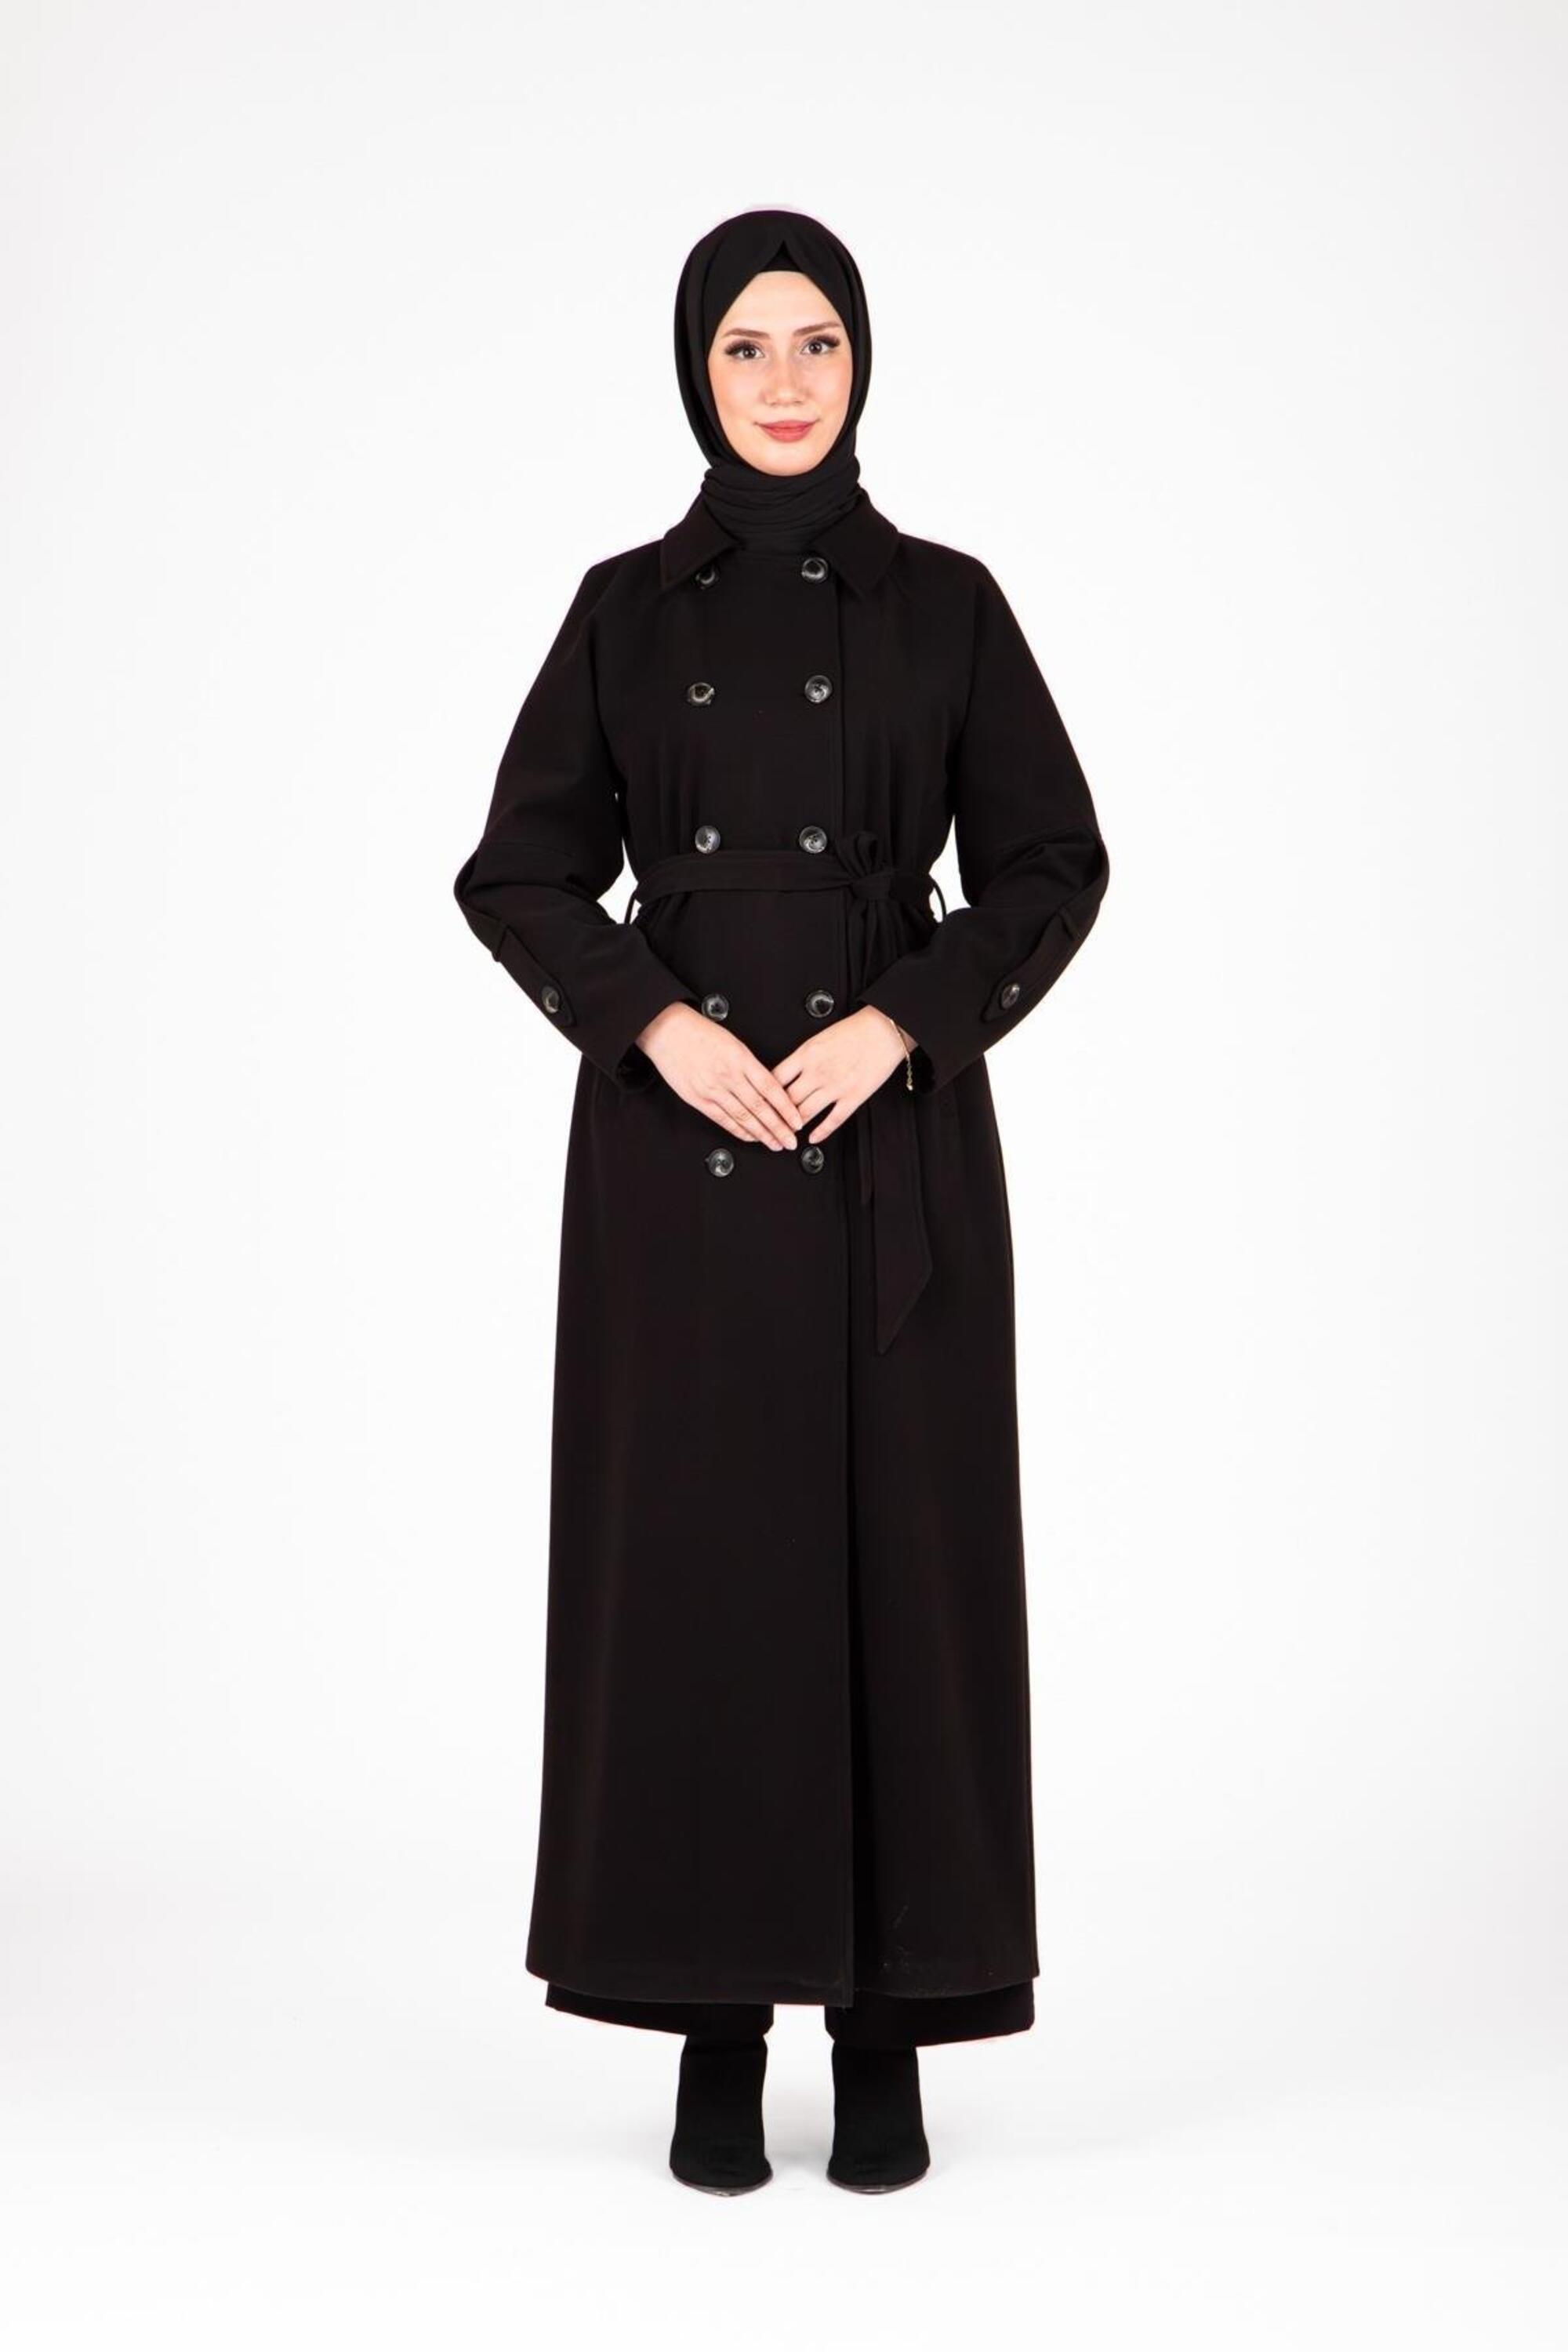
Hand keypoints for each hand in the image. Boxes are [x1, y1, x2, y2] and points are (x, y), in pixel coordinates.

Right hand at [635, 1003, 803, 1150]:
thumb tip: (768, 1086)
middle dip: (779, 1128)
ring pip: (743, 1117)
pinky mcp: (698, 1099)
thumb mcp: (733, 1042)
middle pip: (760, 1108)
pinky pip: (723, 1120)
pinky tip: (751, 1137)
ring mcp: (713, 1089)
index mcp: (740, 1059)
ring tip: (775, 1144)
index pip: (770, 1089)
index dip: (786, 1108)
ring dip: (762, 1134)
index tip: (797, 1121)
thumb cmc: (699, 1033)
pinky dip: (739, 1131)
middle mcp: (728, 1076)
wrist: (668, 1031)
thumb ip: (750, 1065)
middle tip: (791, 1141)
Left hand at [771, 1007, 915, 1144]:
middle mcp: (817, 1072)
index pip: (774, 1079)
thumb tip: (788, 1074)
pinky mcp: (853, 1097)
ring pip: (805, 1113)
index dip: (765, 1094)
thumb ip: (802, 1058)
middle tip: (771, 1124)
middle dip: (776, 1115)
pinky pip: (833, 1120)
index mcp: (805, 1055)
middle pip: (786, 1100)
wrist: (883, 1029)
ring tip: (788, 1133)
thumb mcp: (818, 1038)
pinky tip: (813, 1138)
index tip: (762, 1102)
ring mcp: (835, 1087)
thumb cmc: (854, 1030)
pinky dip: (820, 1133)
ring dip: (794, 1126)